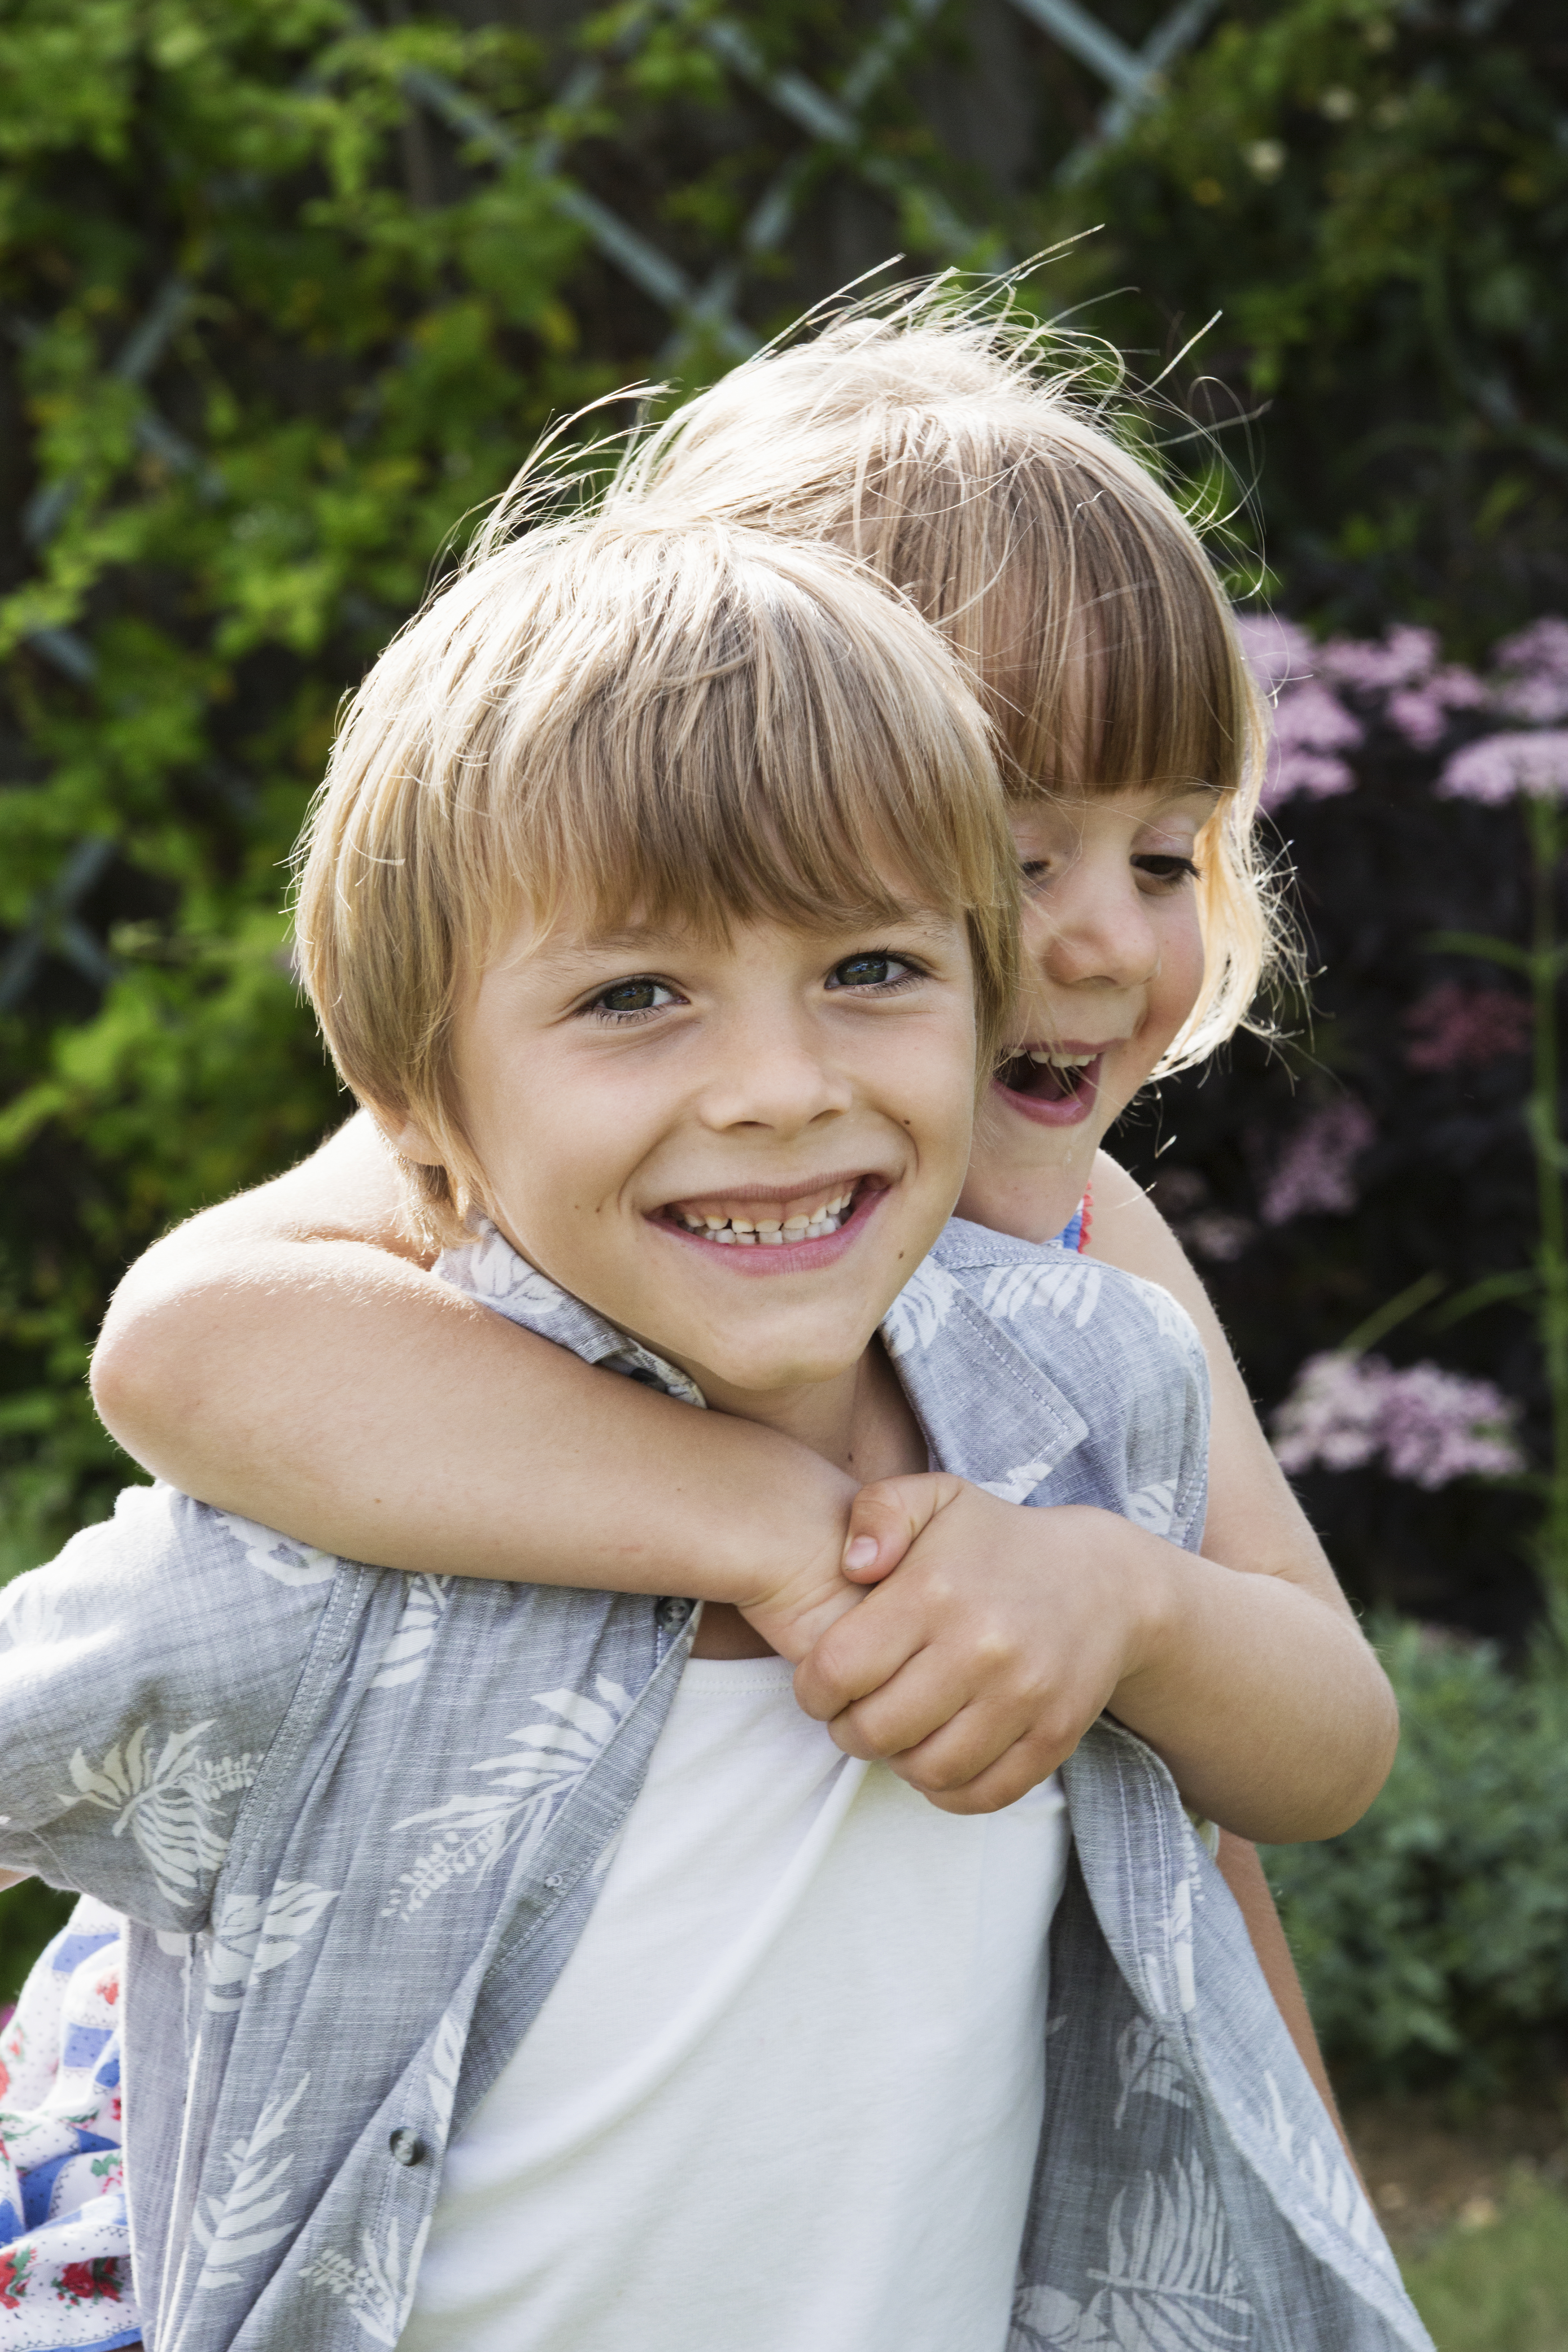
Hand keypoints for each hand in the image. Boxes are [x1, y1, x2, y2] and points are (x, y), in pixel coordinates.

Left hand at [789, 1476, 1166, 1813]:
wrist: (1105, 1581)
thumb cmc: (997, 1542)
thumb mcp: (936, 1497)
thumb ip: (877, 1511)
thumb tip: (853, 1566)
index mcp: (936, 1591)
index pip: (838, 1669)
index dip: (813, 1688)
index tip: (821, 1682)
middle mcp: (981, 1648)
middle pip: (876, 1730)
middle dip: (848, 1730)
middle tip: (852, 1713)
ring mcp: (1024, 1697)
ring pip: (926, 1770)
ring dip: (895, 1762)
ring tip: (896, 1732)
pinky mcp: (1055, 1736)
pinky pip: (981, 1795)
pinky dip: (947, 1790)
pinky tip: (937, 1755)